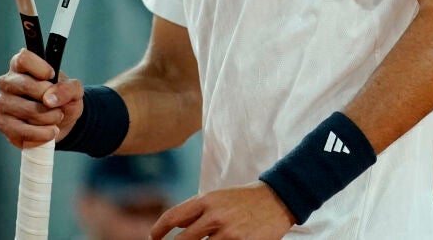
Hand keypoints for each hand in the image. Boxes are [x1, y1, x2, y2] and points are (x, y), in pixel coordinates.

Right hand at [0, 48, 83, 148]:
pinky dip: (41, 133)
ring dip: (49, 118)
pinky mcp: (3, 124)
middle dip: (49, 98)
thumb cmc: (63, 99)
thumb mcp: (74, 90)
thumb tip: (49, 99)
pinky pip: (21, 130)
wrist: (61, 122)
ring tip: (56, 118)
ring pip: (26, 110)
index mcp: (22, 66)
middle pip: (26, 85)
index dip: (39, 68)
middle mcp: (7, 82)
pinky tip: (50, 131)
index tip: (52, 76)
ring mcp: (3, 103)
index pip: (23, 58)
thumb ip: (67, 89)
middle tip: (58, 105)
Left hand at [150, 182, 295, 239]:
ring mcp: (228, 232)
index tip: (154, 238)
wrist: (278, 199)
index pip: (173, 217)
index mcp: (207, 200)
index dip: (159, 230)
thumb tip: (178, 227)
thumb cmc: (246, 199)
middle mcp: (214, 215)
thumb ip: (198, 211)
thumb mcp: (220, 197)